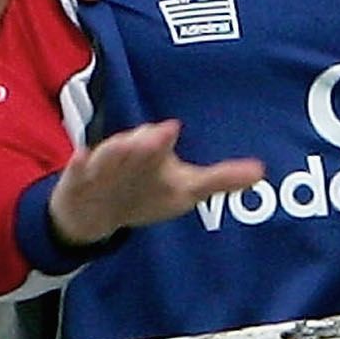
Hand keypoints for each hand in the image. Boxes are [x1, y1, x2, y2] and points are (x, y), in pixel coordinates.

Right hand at [47, 120, 262, 247]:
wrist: (91, 210)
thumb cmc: (145, 192)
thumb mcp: (185, 188)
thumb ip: (221, 178)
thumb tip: (262, 170)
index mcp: (153, 156)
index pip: (159, 145)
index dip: (162, 139)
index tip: (173, 128)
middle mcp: (129, 156)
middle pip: (134, 149)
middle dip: (142, 143)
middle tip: (153, 134)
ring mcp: (103, 167)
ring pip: (107, 157)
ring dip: (114, 150)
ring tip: (120, 143)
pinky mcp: (80, 180)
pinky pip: (78, 172)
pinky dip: (78, 164)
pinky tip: (79, 156)